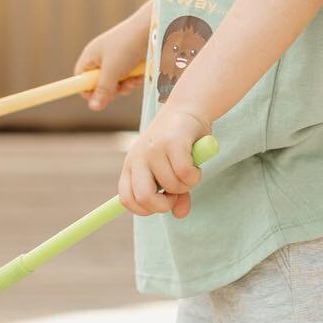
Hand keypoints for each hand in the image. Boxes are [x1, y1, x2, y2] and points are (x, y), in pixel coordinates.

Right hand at [75, 14, 147, 110]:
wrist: (152, 29)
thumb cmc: (127, 46)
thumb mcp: (113, 70)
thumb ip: (103, 90)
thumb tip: (93, 108)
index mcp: (91, 56)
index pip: (81, 78)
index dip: (87, 90)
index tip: (98, 99)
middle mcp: (102, 59)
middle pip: (100, 85)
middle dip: (111, 89)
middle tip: (119, 87)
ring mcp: (117, 61)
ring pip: (116, 84)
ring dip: (125, 86)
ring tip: (132, 79)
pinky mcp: (131, 63)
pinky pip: (128, 79)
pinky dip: (134, 80)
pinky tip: (140, 75)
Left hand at [117, 104, 208, 218]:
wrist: (188, 108)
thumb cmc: (177, 144)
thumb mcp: (171, 171)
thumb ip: (174, 195)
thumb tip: (179, 215)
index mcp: (131, 165)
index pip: (126, 199)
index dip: (145, 209)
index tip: (161, 202)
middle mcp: (138, 157)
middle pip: (144, 197)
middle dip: (163, 205)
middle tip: (175, 195)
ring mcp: (154, 149)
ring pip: (171, 186)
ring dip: (186, 186)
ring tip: (190, 172)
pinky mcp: (173, 142)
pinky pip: (186, 174)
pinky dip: (195, 176)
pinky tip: (196, 166)